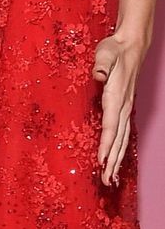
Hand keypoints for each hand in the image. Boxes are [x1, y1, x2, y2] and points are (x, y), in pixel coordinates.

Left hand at [93, 30, 145, 185]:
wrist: (130, 47)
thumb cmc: (114, 50)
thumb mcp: (105, 53)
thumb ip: (101, 64)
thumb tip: (98, 74)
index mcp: (116, 97)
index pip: (111, 126)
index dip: (107, 144)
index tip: (102, 161)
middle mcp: (122, 107)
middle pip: (118, 139)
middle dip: (113, 161)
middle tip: (107, 181)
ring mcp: (125, 109)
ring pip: (122, 140)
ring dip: (117, 160)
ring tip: (112, 179)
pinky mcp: (123, 109)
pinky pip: (122, 134)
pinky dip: (119, 149)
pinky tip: (116, 161)